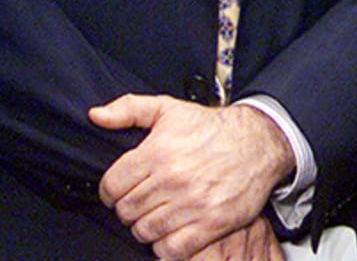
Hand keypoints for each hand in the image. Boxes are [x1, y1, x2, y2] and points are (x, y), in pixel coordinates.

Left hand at [90, 94, 294, 259]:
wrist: (260, 143)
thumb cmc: (213, 129)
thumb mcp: (170, 109)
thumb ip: (129, 109)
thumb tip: (96, 116)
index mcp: (159, 152)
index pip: (111, 187)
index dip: (111, 191)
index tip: (122, 191)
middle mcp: (173, 179)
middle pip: (126, 211)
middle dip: (129, 209)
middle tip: (143, 202)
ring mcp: (192, 204)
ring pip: (144, 231)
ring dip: (146, 226)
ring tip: (157, 215)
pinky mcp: (210, 224)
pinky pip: (170, 249)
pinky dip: (165, 245)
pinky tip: (172, 231)